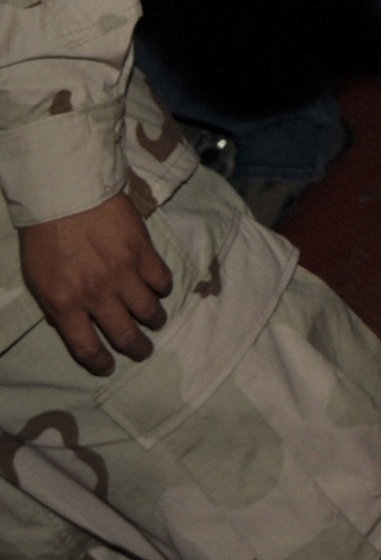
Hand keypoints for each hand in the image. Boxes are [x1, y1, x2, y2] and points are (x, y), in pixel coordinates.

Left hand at [22, 193, 171, 373]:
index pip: (87, 349)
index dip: (100, 363)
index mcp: (66, 305)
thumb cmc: (45, 236)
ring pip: (148, 310)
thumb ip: (57, 306)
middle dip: (137, 348)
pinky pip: (162, 279)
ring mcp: (123, 273)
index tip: (108, 366)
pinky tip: (159, 287)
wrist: (67, 193)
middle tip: (143, 350)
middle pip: (124, 334)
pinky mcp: (143, 250)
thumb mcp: (38, 281)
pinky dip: (163, 288)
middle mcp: (97, 295)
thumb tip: (73, 324)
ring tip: (155, 320)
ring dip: (154, 319)